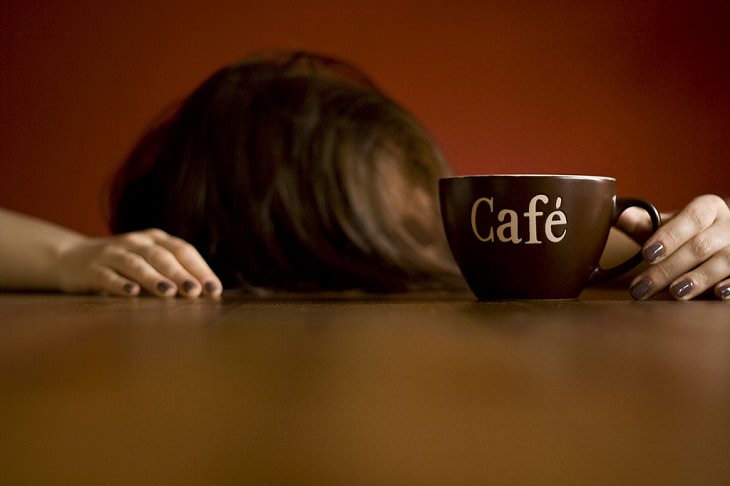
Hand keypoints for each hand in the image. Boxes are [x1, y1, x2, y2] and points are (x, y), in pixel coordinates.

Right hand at [54, 228, 222, 297]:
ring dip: (154, 278)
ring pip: (136, 264)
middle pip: (162, 256)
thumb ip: (174, 273)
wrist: (71, 258)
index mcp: (156, 239)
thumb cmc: (123, 266)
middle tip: (196, 292)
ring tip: (169, 293)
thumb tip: (207, 293)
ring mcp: (112, 253)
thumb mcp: (149, 262)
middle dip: (181, 274)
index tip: (214, 290)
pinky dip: (120, 284)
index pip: (183, 250)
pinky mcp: (91, 268)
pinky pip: (107, 275)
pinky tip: (132, 294)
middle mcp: (136, 242)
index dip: (200, 269)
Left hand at [624, 195, 729, 300]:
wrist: (724, 241)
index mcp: (709, 208)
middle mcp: (729, 226)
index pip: (691, 218)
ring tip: (675, 292)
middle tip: (642, 288)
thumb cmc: (690, 234)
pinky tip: (717, 294)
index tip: (647, 254)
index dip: (669, 236)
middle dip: (668, 269)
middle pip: (700, 246)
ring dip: (699, 279)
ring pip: (724, 261)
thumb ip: (643, 223)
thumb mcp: (669, 226)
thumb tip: (614, 216)